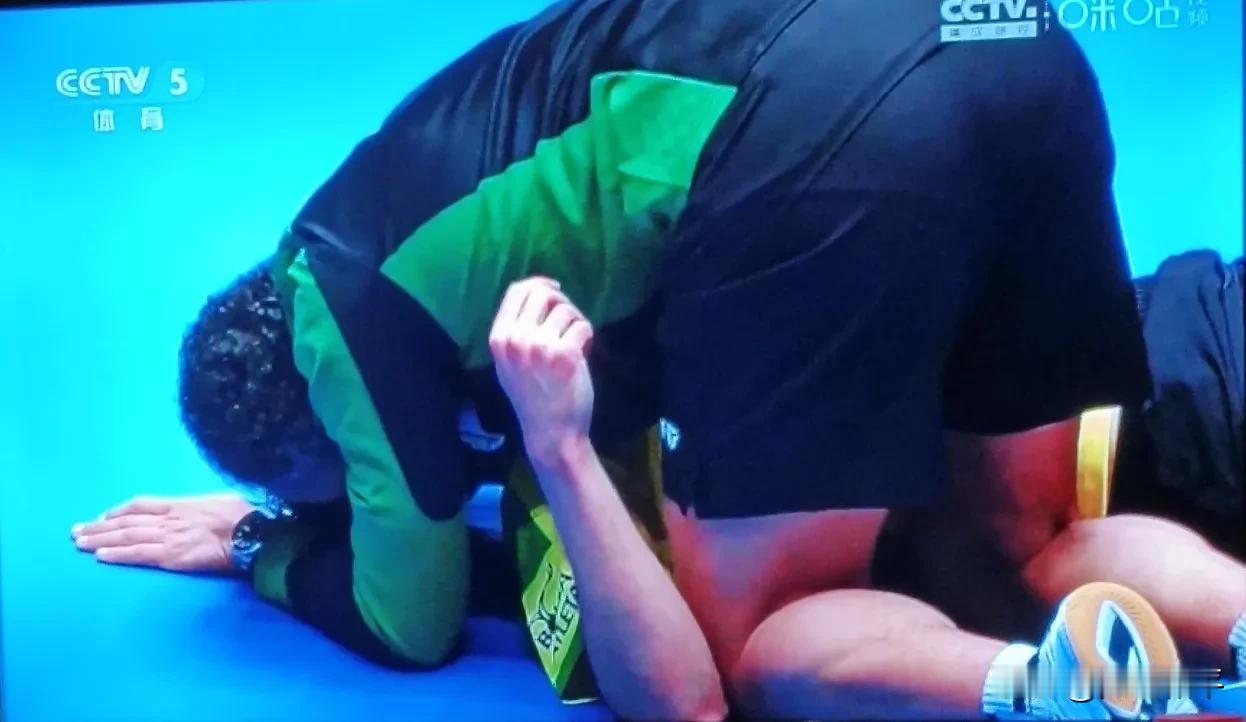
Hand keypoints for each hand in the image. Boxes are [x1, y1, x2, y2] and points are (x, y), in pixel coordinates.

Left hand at [70, 494, 255, 572]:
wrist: (253, 534)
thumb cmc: (245, 517)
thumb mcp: (221, 502)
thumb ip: (203, 508)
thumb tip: (202, 512)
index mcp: (181, 504)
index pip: (141, 505)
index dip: (119, 511)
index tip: (104, 517)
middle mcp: (169, 518)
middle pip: (127, 521)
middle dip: (100, 526)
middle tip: (77, 532)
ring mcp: (169, 537)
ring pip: (127, 537)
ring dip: (101, 540)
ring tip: (80, 544)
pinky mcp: (172, 556)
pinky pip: (139, 554)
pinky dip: (118, 554)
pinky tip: (101, 556)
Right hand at [490, 277, 595, 465]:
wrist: (550, 432)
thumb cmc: (532, 397)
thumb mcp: (509, 363)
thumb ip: (516, 331)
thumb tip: (536, 294)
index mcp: (498, 338)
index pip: (516, 291)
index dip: (539, 283)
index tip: (554, 288)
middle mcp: (515, 338)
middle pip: (541, 293)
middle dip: (561, 300)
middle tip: (569, 317)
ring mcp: (540, 346)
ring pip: (566, 310)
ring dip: (576, 322)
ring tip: (575, 343)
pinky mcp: (565, 354)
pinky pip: (582, 326)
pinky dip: (587, 337)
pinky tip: (583, 354)